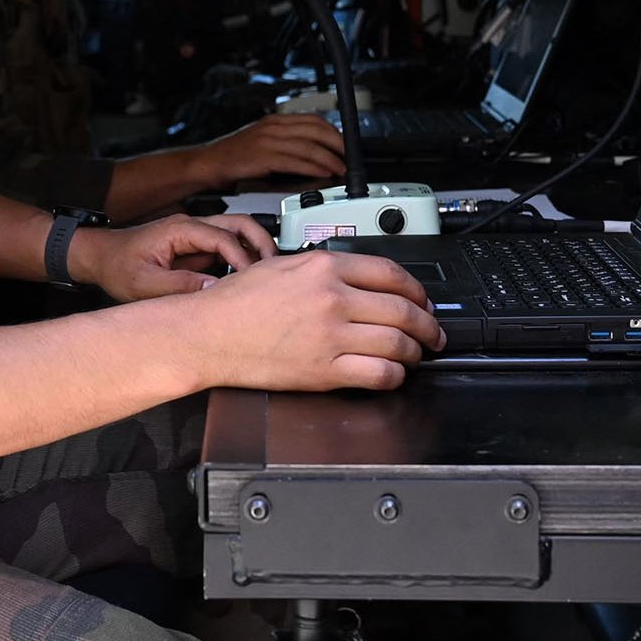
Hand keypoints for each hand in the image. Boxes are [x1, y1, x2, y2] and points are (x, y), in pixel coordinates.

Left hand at [71, 213, 276, 300]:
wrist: (101, 258)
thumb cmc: (116, 265)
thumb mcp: (143, 283)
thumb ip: (179, 286)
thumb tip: (214, 290)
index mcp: (179, 229)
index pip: (222, 237)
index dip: (241, 259)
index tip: (251, 280)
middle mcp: (191, 226)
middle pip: (239, 224)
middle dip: (261, 243)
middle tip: (276, 269)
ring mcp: (195, 235)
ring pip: (237, 232)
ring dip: (255, 249)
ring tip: (268, 275)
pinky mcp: (196, 247)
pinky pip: (227, 247)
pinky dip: (243, 259)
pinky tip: (248, 280)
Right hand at [168, 249, 442, 391]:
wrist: (207, 333)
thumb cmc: (235, 302)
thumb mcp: (282, 264)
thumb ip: (323, 268)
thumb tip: (358, 277)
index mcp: (324, 267)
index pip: (391, 274)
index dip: (416, 290)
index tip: (422, 300)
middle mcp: (332, 298)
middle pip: (403, 310)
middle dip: (427, 324)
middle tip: (432, 332)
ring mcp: (330, 335)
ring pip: (398, 343)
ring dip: (415, 352)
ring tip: (415, 355)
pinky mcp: (324, 370)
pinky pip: (378, 373)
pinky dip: (395, 375)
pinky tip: (393, 373)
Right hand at [192, 113, 346, 187]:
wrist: (207, 164)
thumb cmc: (233, 156)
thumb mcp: (261, 140)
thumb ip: (284, 141)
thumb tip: (310, 151)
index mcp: (274, 121)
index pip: (313, 119)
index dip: (333, 131)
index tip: (345, 144)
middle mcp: (273, 127)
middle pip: (316, 130)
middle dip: (338, 144)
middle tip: (350, 157)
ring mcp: (268, 141)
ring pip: (309, 146)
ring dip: (330, 159)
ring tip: (341, 169)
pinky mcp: (264, 158)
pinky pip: (296, 161)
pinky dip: (314, 167)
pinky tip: (324, 173)